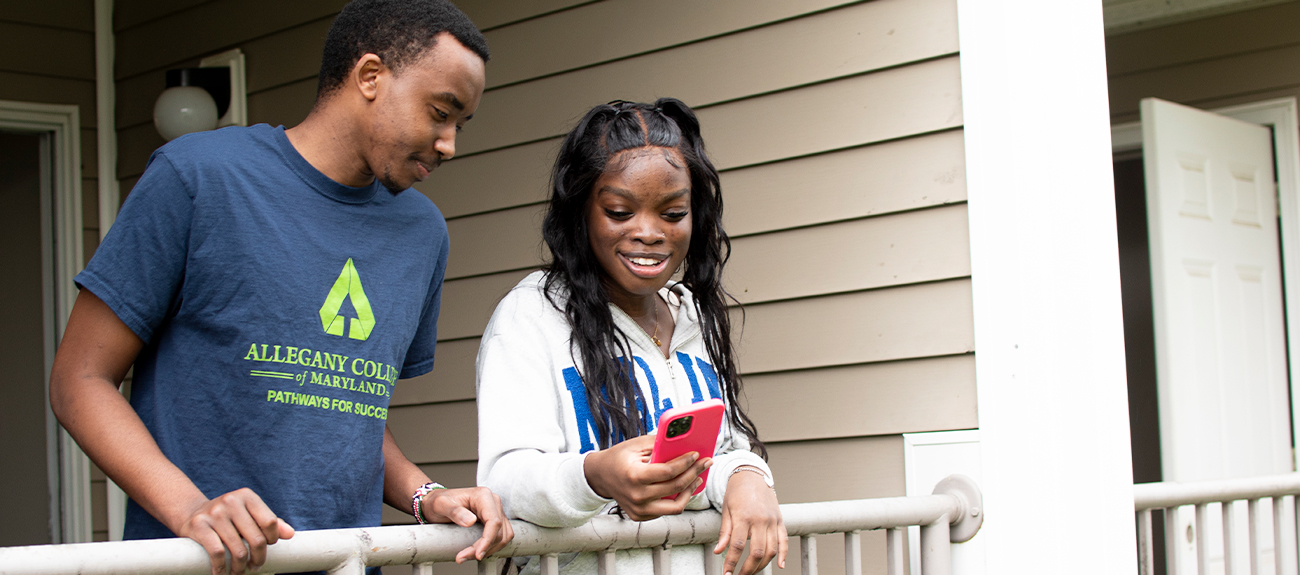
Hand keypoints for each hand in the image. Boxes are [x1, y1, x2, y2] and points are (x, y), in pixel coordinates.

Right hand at [172, 487, 294, 574]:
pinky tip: (222, 573)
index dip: (272, 539)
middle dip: (258, 559)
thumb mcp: (249, 514)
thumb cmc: (229, 517)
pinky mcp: (199, 525)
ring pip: (238, 549)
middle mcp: (231, 501)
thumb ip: (270, 522)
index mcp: (247, 496)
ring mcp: (215, 513)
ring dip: (240, 568)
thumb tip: (290, 534)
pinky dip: (221, 568)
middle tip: (255, 567)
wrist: (192, 513)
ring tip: (239, 573)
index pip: (270, 521)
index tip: (268, 548)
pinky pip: (217, 553)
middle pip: (256, 538)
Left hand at [421, 487, 514, 562]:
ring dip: (489, 550)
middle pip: (498, 531)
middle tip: (464, 556)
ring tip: (468, 555)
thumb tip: (470, 521)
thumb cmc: (438, 502)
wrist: (436, 504)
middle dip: (484, 548)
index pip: (494, 521)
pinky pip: (500, 537)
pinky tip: (477, 551)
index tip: (478, 553)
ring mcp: (495, 512)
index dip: (488, 540)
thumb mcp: (440, 504)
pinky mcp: (494, 521)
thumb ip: (454, 511)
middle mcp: (492, 502)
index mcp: (483, 496)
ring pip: (502, 536)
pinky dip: (491, 547)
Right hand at [583, 434, 711, 520]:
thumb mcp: (636, 445)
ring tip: (697, 478)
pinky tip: (683, 487)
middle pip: (676, 487)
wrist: (599, 476)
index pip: (669, 472)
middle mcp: (637, 496)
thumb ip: (659, 444)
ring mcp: (639, 509)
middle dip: (694, 473)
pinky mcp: (640, 516)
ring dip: (689, 491)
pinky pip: (665, 510)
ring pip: (675, 506)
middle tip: (705, 463)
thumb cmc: (619, 457)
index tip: (697, 455)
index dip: (686, 463)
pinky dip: (677, 499)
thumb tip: (684, 441)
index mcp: (635, 476)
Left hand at [713, 468, 786, 574]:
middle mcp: (760, 520)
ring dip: (762, 565)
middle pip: (757, 552)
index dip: (731, 562)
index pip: (737, 545)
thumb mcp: (726, 510)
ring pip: (771, 550)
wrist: (752, 475)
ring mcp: (772, 521)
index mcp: (744, 516)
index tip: (727, 573)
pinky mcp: (780, 520)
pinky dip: (783, 554)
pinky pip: (784, 540)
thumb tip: (719, 551)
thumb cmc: (736, 491)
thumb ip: (724, 532)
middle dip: (748, 568)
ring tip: (752, 571)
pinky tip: (779, 565)